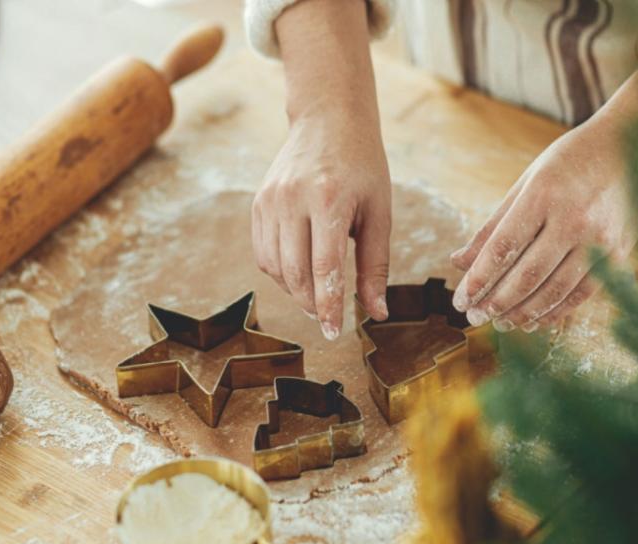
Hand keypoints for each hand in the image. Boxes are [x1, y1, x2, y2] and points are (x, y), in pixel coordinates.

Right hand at [253, 108, 390, 338]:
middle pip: (294, 272)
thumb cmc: (362, 166)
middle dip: (310, 303)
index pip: (324, 267)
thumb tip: (377, 312)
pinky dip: (279, 272)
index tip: (333, 332)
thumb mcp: (379, 212)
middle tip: (326, 319)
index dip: (328, 305)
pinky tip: (299, 274)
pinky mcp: (258, 203)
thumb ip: (375, 265)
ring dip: (294, 290)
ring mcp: (269, 200)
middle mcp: (292, 199)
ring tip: (315, 295)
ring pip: (274, 267)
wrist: (328, 118)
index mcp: (329, 199)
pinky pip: (262, 252)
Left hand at [450, 44, 637, 331]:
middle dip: (497, 303)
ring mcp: (600, 239)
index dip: (480, 279)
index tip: (460, 300)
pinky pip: (582, 294)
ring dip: (524, 313)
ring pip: (555, 290)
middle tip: (475, 317)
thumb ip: (493, 225)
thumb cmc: (569, 162)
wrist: (634, 145)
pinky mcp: (619, 254)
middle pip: (528, 275)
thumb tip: (458, 263)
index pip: (504, 247)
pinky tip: (534, 321)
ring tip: (501, 323)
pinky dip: (555, 312)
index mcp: (544, 194)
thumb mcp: (526, 183)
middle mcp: (574, 218)